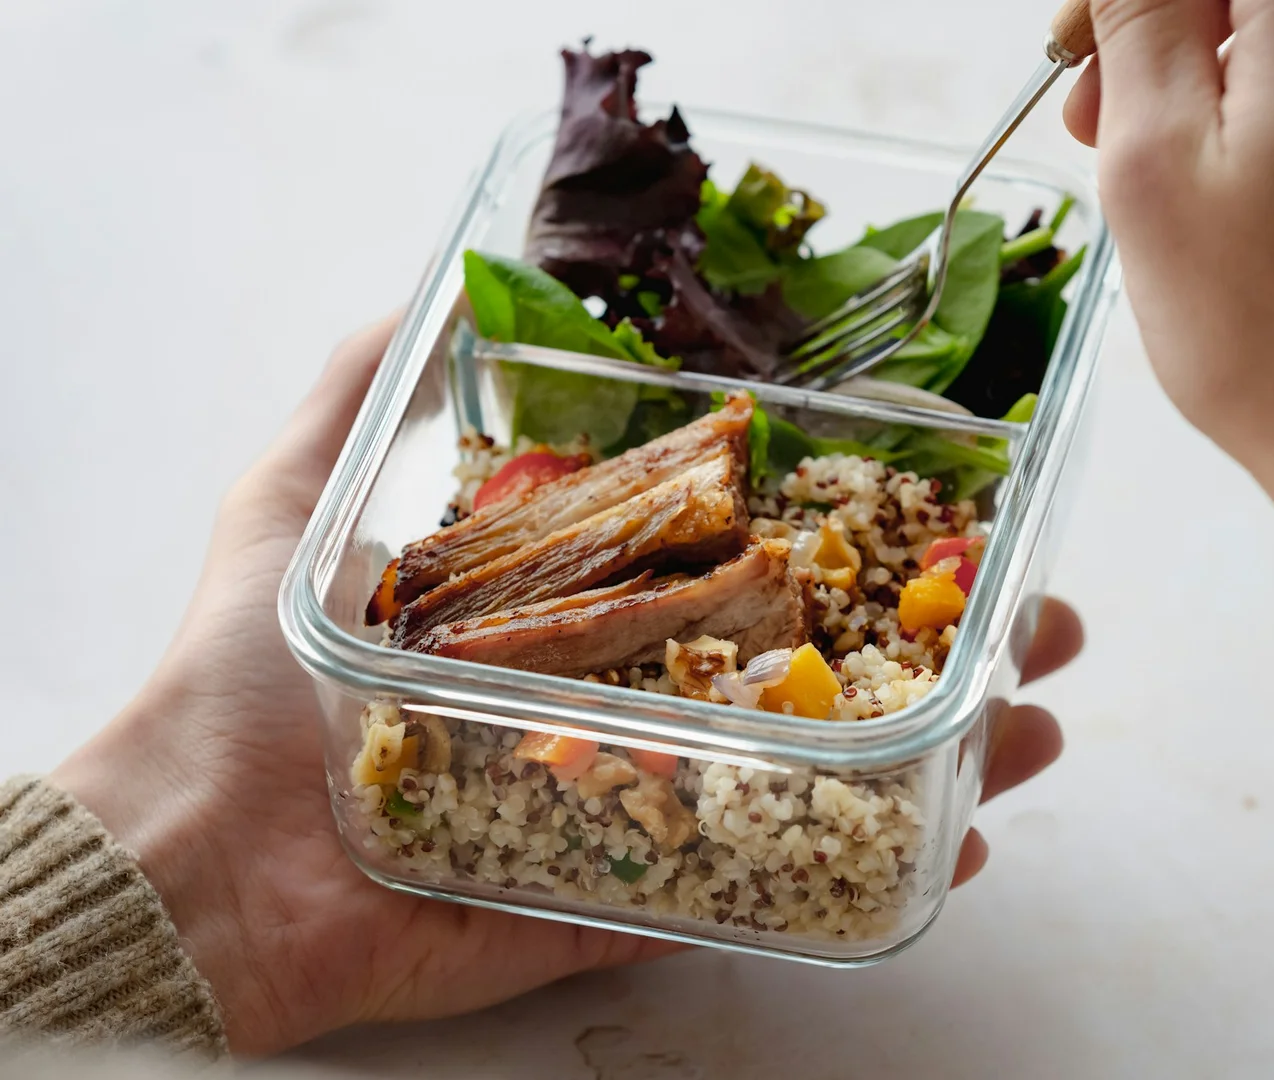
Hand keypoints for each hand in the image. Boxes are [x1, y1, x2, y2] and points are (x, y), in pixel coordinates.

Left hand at [50, 317, 1078, 1054]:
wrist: (200, 858)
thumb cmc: (249, 675)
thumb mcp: (300, 500)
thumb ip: (361, 400)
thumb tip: (417, 297)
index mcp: (577, 612)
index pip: (745, 565)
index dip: (851, 540)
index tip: (948, 513)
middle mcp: (623, 705)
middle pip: (810, 672)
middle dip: (937, 649)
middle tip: (1034, 626)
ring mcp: (637, 809)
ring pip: (816, 780)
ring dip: (940, 757)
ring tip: (1031, 731)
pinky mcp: (623, 902)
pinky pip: (758, 891)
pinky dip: (859, 877)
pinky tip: (952, 846)